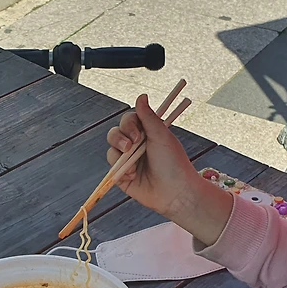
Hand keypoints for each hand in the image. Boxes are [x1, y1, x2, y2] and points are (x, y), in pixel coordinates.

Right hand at [105, 94, 203, 218]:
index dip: (129, 124)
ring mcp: (128, 160)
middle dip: (120, 137)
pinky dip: (120, 168)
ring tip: (134, 164)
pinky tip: (133, 175)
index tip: (138, 133)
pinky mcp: (121, 175)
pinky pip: (112, 164)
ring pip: (111, 147)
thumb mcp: (161, 136)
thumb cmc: (173, 163)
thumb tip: (141, 95)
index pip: (128, 120)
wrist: (175, 192)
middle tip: (131, 146)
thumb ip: (148, 116)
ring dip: (120, 153)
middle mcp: (136, 145)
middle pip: (116, 132)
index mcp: (147, 133)